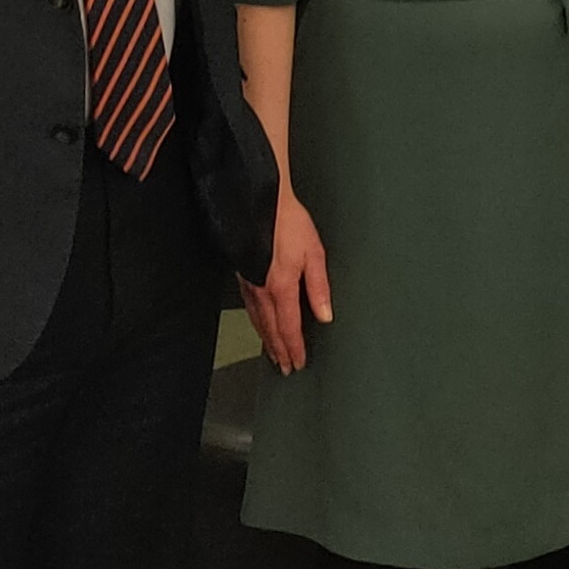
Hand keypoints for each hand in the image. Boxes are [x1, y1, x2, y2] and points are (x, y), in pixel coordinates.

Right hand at [253, 195, 332, 373]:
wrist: (261, 200)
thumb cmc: (289, 222)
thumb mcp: (315, 253)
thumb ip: (319, 287)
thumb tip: (325, 315)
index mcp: (281, 286)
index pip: (289, 327)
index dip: (295, 348)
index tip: (299, 362)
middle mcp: (262, 289)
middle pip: (271, 330)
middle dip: (280, 350)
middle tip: (286, 368)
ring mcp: (249, 283)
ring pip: (258, 321)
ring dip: (267, 340)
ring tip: (274, 354)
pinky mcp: (243, 275)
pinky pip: (249, 308)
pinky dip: (256, 323)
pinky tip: (259, 325)